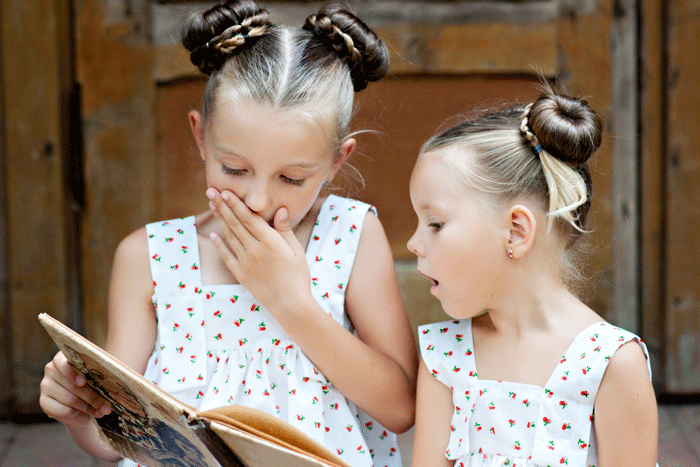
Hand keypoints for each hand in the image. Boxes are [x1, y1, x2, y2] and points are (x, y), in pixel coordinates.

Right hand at [40, 351, 111, 427]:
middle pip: (72, 385)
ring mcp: (46, 385)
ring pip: (69, 399)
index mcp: (63, 357)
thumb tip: (114, 375)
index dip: (72, 372)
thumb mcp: (97, 376)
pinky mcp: (44, 402)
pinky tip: (86, 415)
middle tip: (107, 407)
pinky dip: (77, 414)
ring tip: (101, 412)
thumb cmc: (93, 384)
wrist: (83, 403)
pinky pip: (62, 410)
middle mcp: (51, 369)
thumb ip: (99, 372)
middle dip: (93, 397)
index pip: (61, 361)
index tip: (83, 381)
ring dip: (88, 407)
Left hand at [207, 188, 312, 315]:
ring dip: (220, 219)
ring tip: (212, 205)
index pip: (249, 218)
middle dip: (223, 206)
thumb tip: (280, 209)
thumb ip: (285, 230)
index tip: (226, 192)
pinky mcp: (241, 274)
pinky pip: (227, 256)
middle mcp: (255, 250)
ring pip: (230, 236)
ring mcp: (246, 263)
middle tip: (211, 191)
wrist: (291, 305)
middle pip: (235, 224)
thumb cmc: (298, 276)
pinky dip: (219, 244)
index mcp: (270, 242)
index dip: (236, 204)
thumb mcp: (297, 251)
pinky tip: (213, 234)